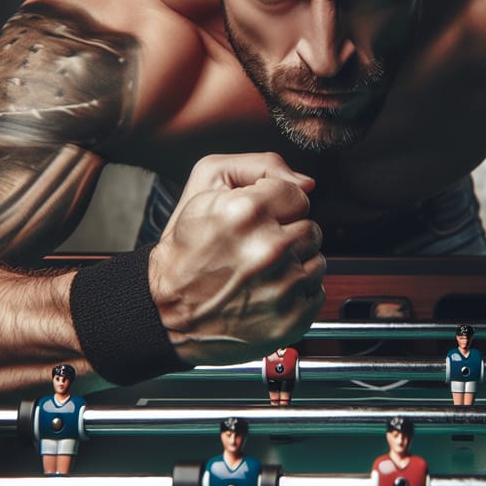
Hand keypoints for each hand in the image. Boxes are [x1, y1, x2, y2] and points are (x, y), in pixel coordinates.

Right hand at [148, 153, 324, 364]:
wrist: (168, 310)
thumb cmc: (186, 249)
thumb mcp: (207, 183)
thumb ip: (262, 166)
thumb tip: (307, 183)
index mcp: (247, 213)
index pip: (299, 196)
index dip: (277, 205)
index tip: (259, 218)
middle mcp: (268, 250)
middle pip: (311, 229)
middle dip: (287, 234)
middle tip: (256, 246)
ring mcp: (282, 288)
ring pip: (317, 261)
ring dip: (294, 264)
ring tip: (260, 270)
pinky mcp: (290, 319)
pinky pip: (316, 292)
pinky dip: (297, 293)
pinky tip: (268, 291)